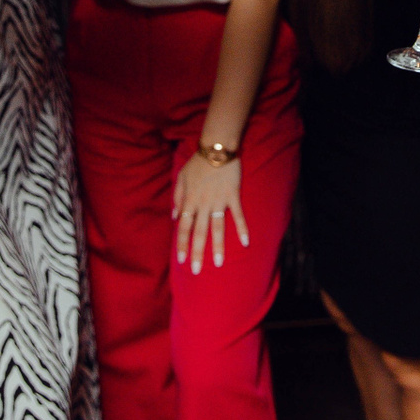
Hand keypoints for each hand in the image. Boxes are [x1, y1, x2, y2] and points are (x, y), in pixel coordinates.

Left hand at [173, 152, 249, 274]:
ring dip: (217, 246)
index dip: (182, 244)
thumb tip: (174, 216)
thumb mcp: (181, 177)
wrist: (216, 148)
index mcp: (189, 201)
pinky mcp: (233, 196)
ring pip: (217, 228)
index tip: (181, 260)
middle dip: (197, 252)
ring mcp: (218, 201)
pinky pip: (238, 215)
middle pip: (198, 232)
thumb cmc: (197, 163)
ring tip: (218, 263)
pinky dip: (242, 228)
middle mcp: (202, 204)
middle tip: (196, 271)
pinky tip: (246, 242)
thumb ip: (177, 197)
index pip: (183, 227)